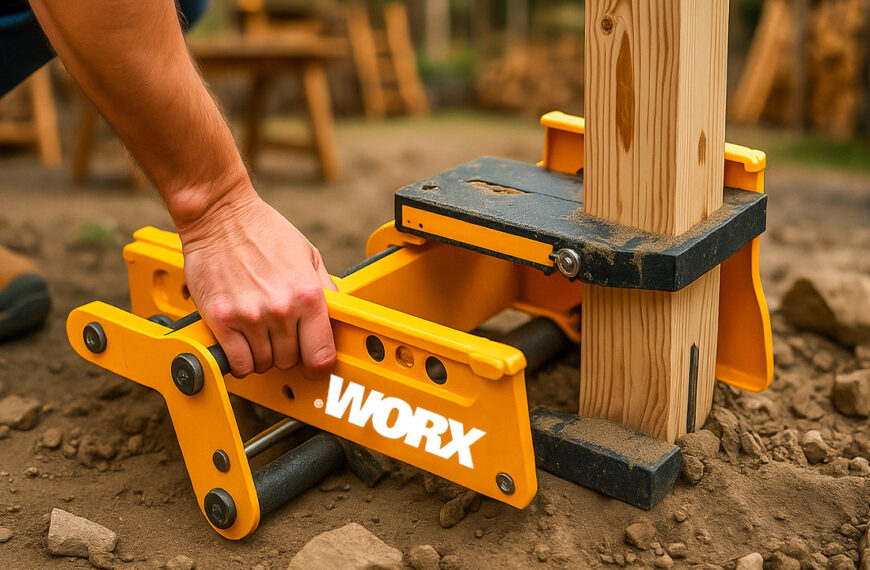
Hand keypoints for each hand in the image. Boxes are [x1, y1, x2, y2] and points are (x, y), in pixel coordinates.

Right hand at [178, 190, 336, 378]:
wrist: (221, 215)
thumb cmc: (264, 231)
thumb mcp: (309, 255)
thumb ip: (325, 290)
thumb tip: (336, 319)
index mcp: (308, 294)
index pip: (322, 355)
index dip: (318, 364)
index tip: (311, 362)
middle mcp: (281, 308)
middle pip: (290, 361)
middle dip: (286, 352)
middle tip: (278, 333)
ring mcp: (250, 316)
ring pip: (263, 364)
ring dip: (261, 354)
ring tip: (257, 331)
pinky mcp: (222, 319)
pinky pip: (237, 362)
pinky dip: (239, 359)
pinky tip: (239, 341)